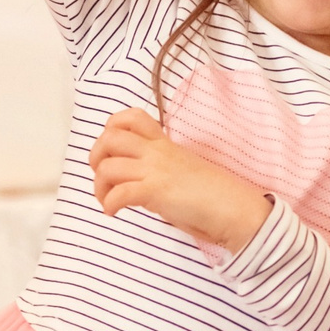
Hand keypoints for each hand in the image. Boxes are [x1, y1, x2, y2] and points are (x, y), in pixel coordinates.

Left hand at [87, 109, 271, 252]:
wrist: (233, 208)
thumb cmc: (212, 195)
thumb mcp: (183, 171)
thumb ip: (160, 170)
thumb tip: (137, 184)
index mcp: (165, 144)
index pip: (132, 118)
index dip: (111, 128)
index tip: (111, 150)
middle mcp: (157, 153)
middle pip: (109, 138)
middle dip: (95, 157)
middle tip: (102, 177)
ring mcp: (156, 170)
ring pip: (108, 166)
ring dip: (100, 187)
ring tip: (108, 201)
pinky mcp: (156, 191)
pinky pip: (119, 193)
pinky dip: (109, 204)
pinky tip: (114, 212)